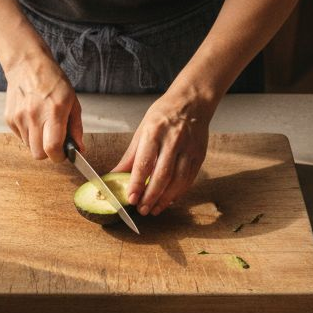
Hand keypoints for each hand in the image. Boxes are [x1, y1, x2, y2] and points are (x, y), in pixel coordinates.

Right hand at [3, 54, 81, 161]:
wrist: (27, 65)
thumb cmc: (53, 81)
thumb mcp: (72, 101)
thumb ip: (76, 128)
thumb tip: (79, 149)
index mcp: (54, 111)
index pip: (52, 148)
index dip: (59, 157)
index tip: (63, 154)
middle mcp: (34, 116)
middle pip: (38, 154)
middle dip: (48, 153)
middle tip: (54, 142)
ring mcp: (19, 117)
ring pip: (29, 146)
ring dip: (37, 142)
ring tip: (43, 124)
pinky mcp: (9, 118)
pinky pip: (20, 137)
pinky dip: (28, 134)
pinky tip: (32, 118)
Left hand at [114, 89, 214, 215]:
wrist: (192, 102)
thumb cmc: (164, 114)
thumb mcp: (142, 130)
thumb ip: (130, 156)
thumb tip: (114, 175)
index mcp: (155, 132)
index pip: (144, 163)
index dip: (137, 183)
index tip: (131, 198)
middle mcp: (173, 140)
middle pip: (162, 175)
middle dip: (151, 196)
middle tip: (142, 210)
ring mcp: (189, 149)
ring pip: (178, 181)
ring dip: (165, 199)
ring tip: (154, 209)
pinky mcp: (199, 156)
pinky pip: (189, 179)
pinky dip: (178, 193)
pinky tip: (169, 200)